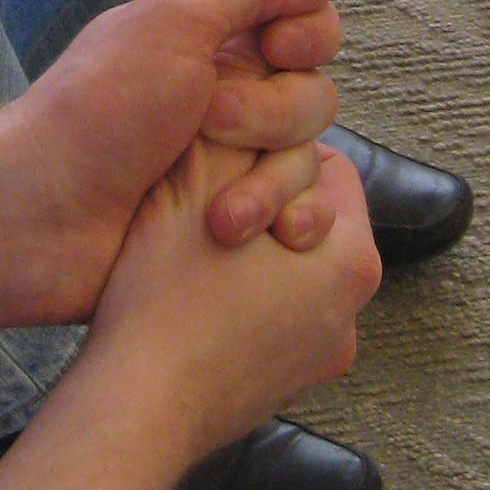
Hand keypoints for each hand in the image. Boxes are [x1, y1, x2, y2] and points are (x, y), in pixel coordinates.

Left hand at [0, 0, 352, 324]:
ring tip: (215, 206)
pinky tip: (236, 234)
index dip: (307, 36)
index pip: (308, 27)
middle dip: (273, 113)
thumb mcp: (174, 23)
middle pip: (315, 96)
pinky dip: (276, 222)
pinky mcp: (233, 225)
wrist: (42, 215)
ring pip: (308, 161)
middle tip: (209, 122)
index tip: (275, 50)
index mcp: (213, 44)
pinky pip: (295, 218)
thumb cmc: (97, 110)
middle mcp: (230, 99)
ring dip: (268, 180)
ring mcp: (232, 167)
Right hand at [81, 137, 380, 482]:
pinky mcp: (280, 388)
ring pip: (288, 271)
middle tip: (204, 204)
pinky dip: (238, 301)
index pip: (331, 168)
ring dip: (249, 252)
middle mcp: (352, 316)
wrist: (135, 405)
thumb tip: (260, 83)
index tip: (223, 161)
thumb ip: (243, 123)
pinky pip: (269, 320)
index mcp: (353, 261)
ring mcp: (317, 359)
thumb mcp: (201, 180)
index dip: (272, 150)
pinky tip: (188, 297)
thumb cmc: (167, 295)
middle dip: (261, 199)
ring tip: (190, 249)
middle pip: (313, 220)